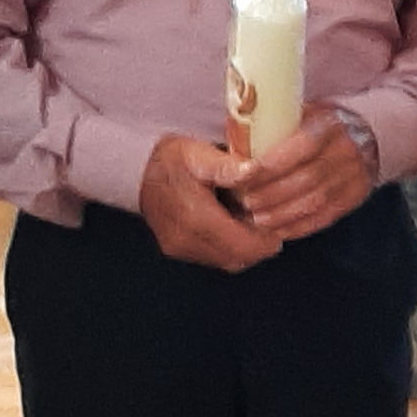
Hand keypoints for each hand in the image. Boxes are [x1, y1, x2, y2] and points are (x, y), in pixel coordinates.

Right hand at [139, 134, 276, 271]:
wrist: (137, 169)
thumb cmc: (172, 159)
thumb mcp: (200, 154)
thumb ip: (228, 166)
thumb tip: (255, 170)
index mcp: (196, 217)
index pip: (243, 245)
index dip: (266, 240)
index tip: (278, 225)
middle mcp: (187, 239)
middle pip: (238, 258)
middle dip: (259, 245)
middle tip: (270, 224)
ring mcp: (180, 248)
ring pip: (228, 262)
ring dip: (246, 248)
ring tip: (252, 224)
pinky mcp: (177, 250)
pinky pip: (214, 258)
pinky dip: (230, 248)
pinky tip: (234, 228)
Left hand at [214, 112, 372, 244]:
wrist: (365, 135)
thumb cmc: (318, 125)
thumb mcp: (301, 112)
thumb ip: (272, 125)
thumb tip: (232, 138)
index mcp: (329, 125)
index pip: (301, 147)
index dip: (271, 165)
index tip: (244, 176)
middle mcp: (345, 151)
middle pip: (306, 179)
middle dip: (271, 194)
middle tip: (244, 201)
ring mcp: (353, 177)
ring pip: (314, 202)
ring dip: (281, 214)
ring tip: (256, 218)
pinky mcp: (354, 198)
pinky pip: (324, 217)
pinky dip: (298, 227)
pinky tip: (277, 229)